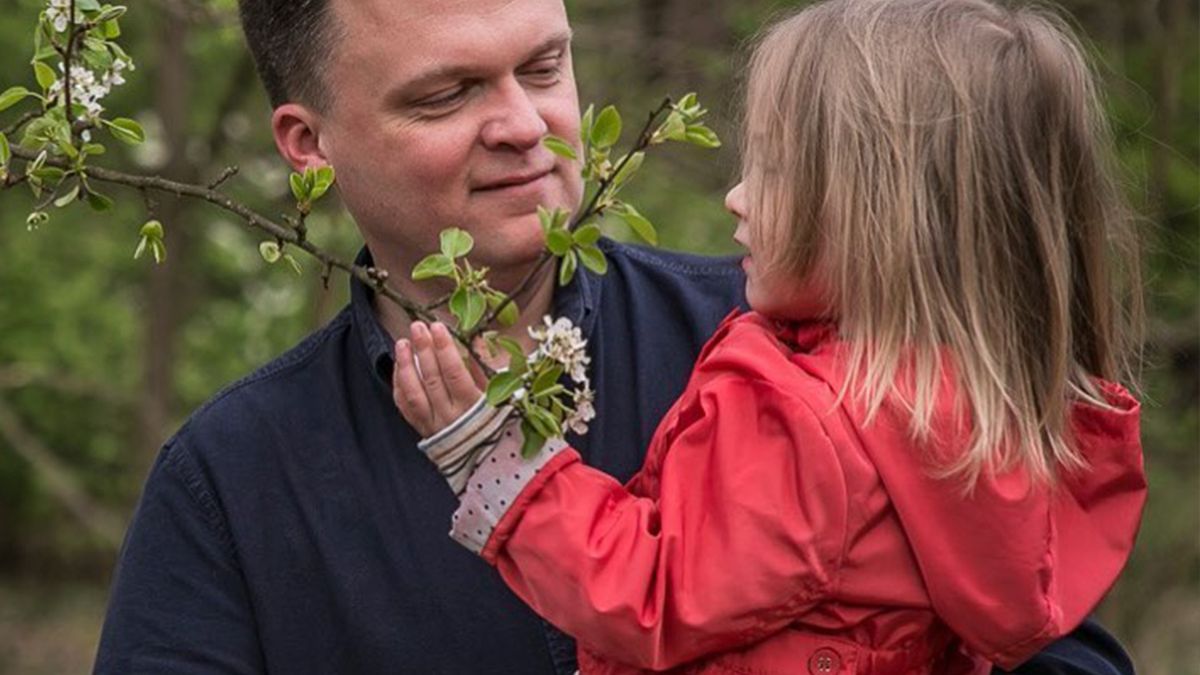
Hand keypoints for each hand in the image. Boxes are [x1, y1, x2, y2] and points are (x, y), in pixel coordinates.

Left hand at [393, 321, 484, 436]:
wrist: (482, 455)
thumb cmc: (492, 419)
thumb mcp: (495, 392)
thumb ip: (483, 365)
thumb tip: (475, 338)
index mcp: (472, 406)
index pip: (454, 372)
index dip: (444, 348)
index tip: (438, 327)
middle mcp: (450, 416)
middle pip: (432, 378)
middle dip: (423, 349)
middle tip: (417, 327)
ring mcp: (433, 424)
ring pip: (414, 393)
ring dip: (406, 365)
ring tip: (402, 343)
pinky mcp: (422, 429)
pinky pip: (405, 406)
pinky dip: (400, 385)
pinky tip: (399, 367)